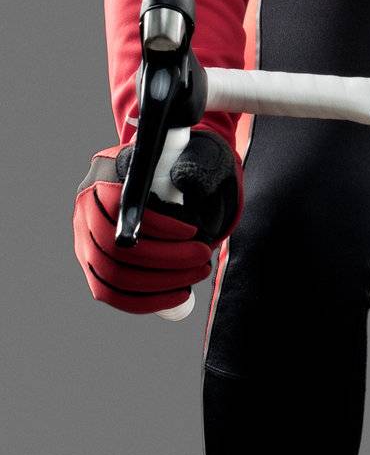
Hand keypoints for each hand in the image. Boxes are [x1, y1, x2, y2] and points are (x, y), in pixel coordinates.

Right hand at [73, 129, 241, 315]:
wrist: (140, 175)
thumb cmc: (166, 165)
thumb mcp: (178, 154)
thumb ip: (186, 165)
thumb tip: (186, 183)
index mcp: (103, 175)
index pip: (122, 207)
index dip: (158, 225)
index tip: (192, 231)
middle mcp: (85, 209)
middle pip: (119, 249)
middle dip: (168, 259)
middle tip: (204, 256)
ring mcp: (82, 241)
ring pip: (115, 276)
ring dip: (162, 282)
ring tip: (199, 272)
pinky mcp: (89, 266)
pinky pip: (110, 293)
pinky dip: (146, 300)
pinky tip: (179, 295)